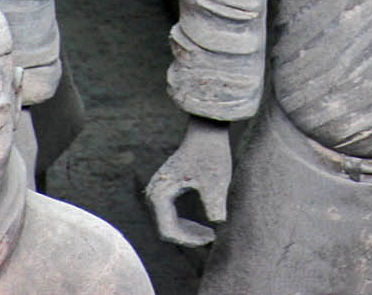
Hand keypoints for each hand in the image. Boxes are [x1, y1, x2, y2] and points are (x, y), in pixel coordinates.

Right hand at [144, 117, 231, 246]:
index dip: (190, 241)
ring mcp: (158, 192)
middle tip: (212, 240)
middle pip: (166, 230)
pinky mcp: (166, 190)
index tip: (212, 239)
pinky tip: (204, 226)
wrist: (207, 131)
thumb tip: (218, 225)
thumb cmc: (211, 155)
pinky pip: (171, 215)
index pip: (168, 232)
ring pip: (168, 224)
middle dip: (188, 239)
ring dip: (188, 232)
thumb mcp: (215, 182)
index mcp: (159, 195)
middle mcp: (153, 194)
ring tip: (210, 235)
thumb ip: (215, 205)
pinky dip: (186, 224)